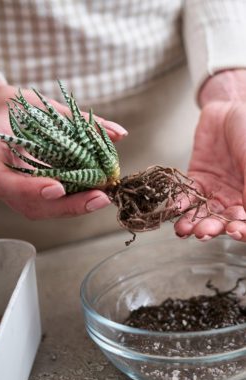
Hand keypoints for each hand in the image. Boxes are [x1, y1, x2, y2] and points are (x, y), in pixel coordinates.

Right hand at [0, 74, 127, 218]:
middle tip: (98, 197)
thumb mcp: (41, 106)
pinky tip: (93, 195)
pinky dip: (72, 201)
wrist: (0, 114)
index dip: (28, 189)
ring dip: (73, 207)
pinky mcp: (25, 194)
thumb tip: (120, 133)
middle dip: (66, 205)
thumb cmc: (16, 108)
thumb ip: (79, 121)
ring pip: (40, 210)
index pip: (1, 181)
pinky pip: (48, 204)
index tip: (57, 188)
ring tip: (101, 197)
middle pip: (28, 205)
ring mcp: (11, 191)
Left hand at [175, 70, 245, 240]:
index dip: (243, 231)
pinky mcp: (197, 181)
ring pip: (203, 213)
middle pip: (223, 221)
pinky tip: (175, 208)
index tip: (235, 232)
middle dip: (212, 228)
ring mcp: (215, 191)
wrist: (229, 111)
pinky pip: (188, 196)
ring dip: (192, 222)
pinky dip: (180, 203)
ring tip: (184, 230)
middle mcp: (235, 199)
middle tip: (202, 232)